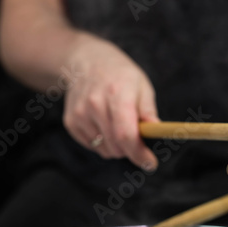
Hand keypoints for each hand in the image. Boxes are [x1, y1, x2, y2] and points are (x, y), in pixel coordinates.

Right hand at [63, 33, 158, 170]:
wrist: (87, 61)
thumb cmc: (121, 76)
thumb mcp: (142, 86)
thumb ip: (148, 111)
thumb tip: (156, 132)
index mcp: (117, 94)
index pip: (126, 134)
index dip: (139, 153)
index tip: (150, 163)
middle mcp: (94, 104)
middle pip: (116, 146)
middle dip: (131, 150)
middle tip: (138, 139)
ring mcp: (80, 114)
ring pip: (105, 149)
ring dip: (117, 147)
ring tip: (119, 126)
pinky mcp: (71, 122)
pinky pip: (92, 146)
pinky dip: (103, 143)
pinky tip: (104, 124)